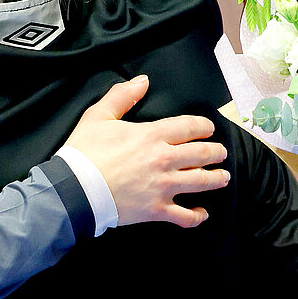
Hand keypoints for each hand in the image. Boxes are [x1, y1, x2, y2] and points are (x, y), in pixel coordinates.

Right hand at [63, 76, 229, 227]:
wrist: (74, 189)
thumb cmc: (84, 153)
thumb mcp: (99, 116)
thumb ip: (122, 96)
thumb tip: (142, 81)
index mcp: (153, 135)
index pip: (190, 127)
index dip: (204, 126)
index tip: (209, 129)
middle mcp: (164, 159)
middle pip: (202, 154)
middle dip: (216, 152)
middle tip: (221, 153)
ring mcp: (163, 186)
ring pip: (201, 182)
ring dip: (217, 178)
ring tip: (223, 177)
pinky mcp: (157, 210)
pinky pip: (185, 216)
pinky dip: (197, 216)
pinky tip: (202, 213)